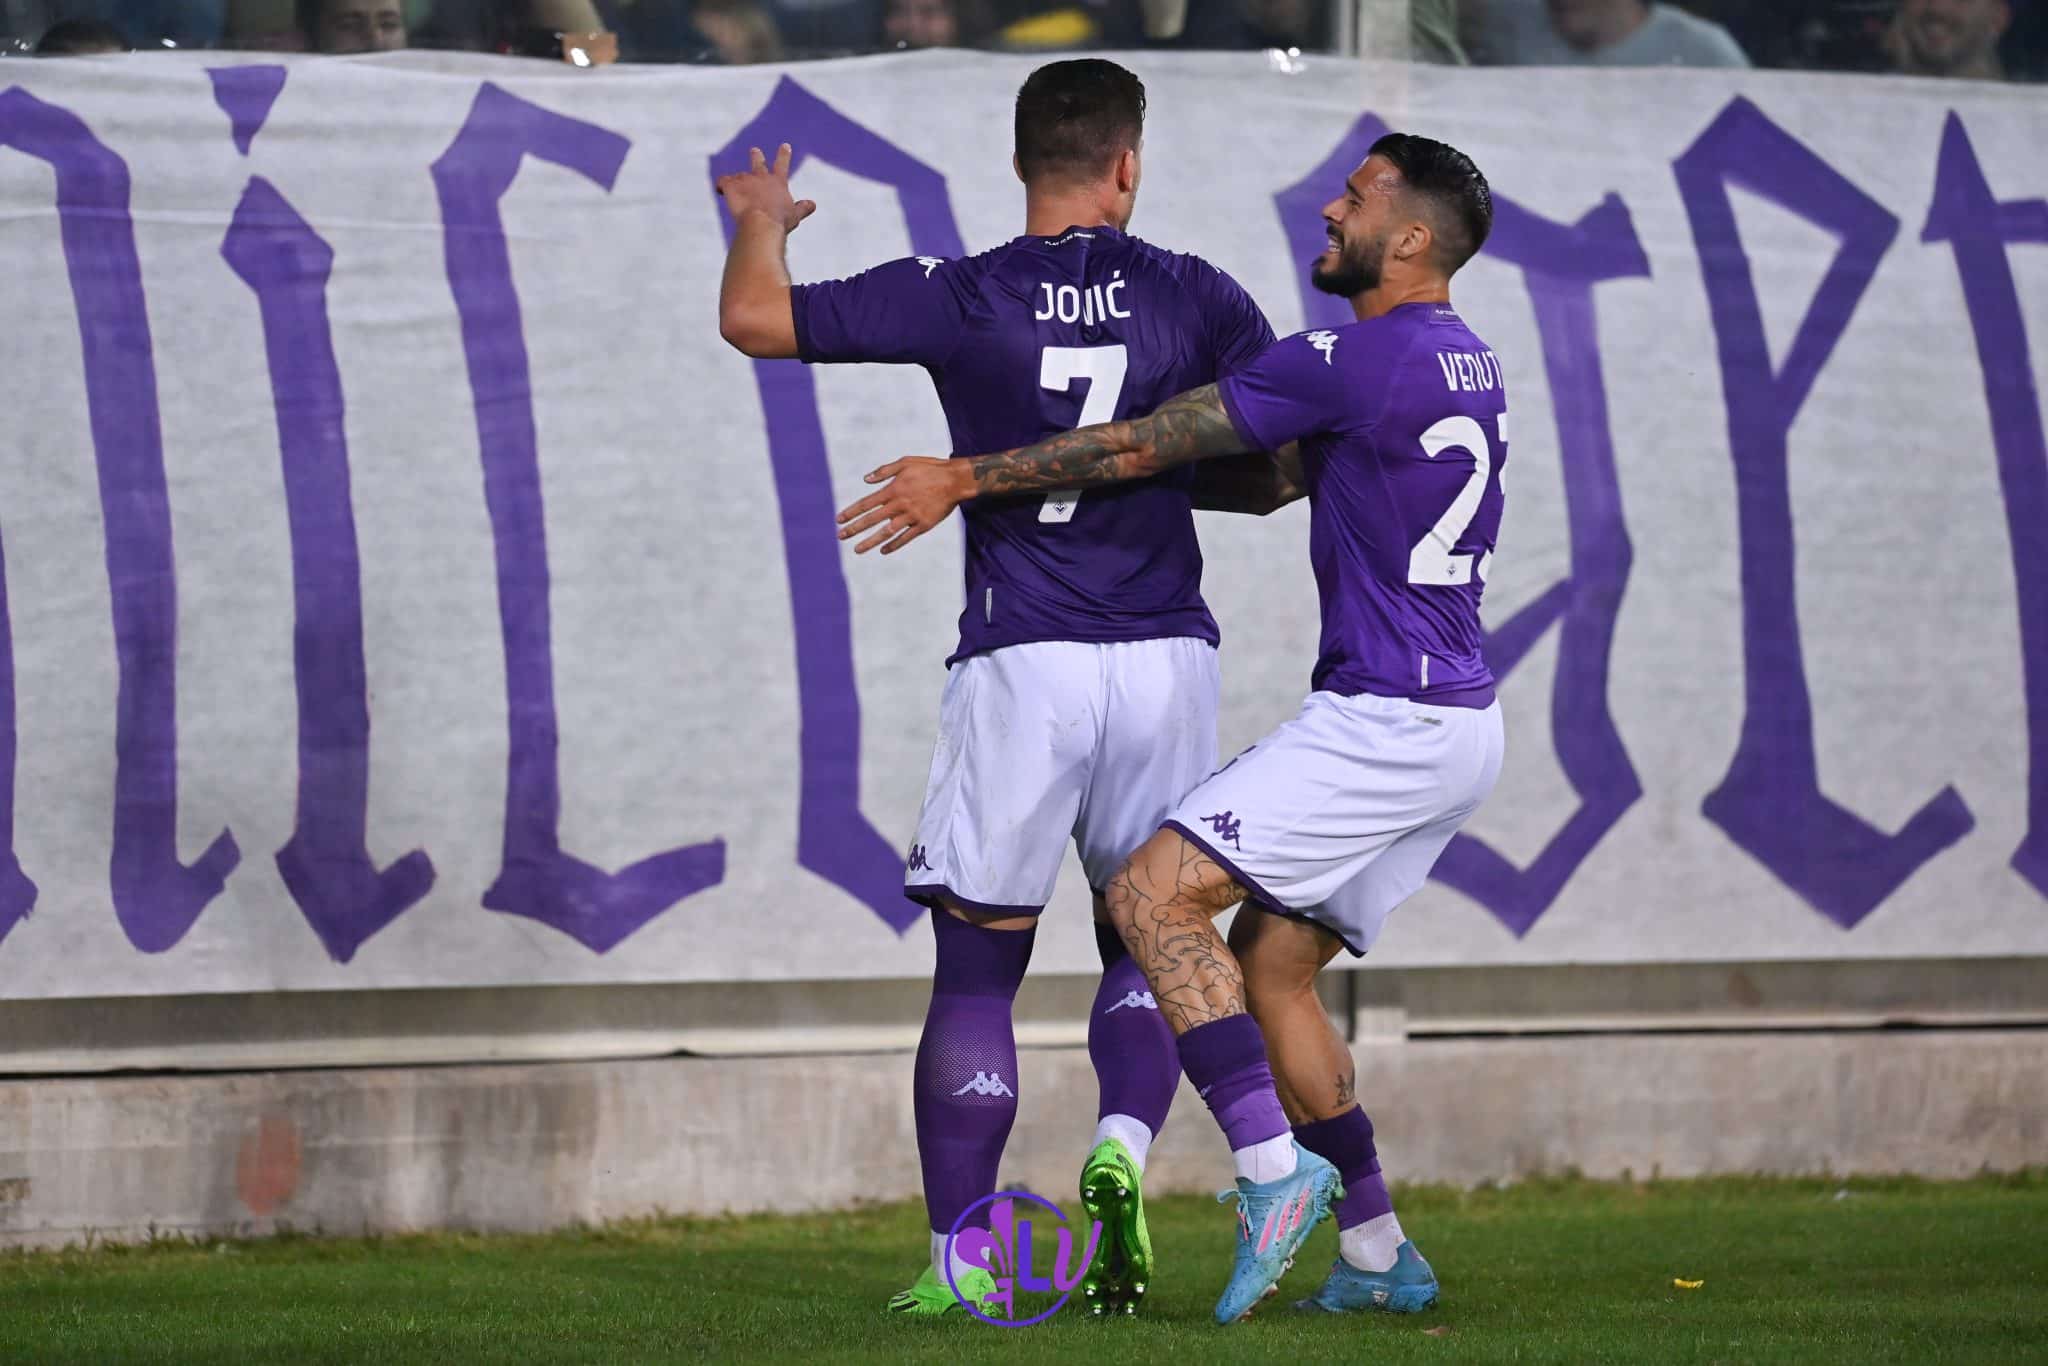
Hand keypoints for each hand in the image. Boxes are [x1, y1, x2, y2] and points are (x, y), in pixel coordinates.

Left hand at [714, 144, 816, 232]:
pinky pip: (722, 182)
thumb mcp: (795, 215)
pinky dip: (721, 185)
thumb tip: (813, 204)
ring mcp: (745, 180)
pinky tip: (720, 190)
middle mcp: (761, 177)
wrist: (761, 223)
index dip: (784, 155)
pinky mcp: (731, 185)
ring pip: (738, 177)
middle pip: (758, 163)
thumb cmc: (780, 221)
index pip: (782, 164)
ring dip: (737, 182)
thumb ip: (803, 208)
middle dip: (757, 156)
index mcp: (778, 182)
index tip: (785, 146)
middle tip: (755, 150)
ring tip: (734, 192)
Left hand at [836, 458, 973, 554]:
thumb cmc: (930, 468)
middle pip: (872, 519)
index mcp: (894, 489)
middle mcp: (900, 504)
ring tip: (857, 550)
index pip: (866, 503)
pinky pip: (906, 538)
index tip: (839, 520)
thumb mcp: (906, 463)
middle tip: (840, 536)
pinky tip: (883, 550)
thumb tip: (865, 479)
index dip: (851, 512)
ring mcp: (912, 516)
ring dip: (870, 542)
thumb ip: (884, 471)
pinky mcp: (924, 525)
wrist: (956, 480)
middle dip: (854, 528)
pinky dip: (894, 544)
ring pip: (886, 532)